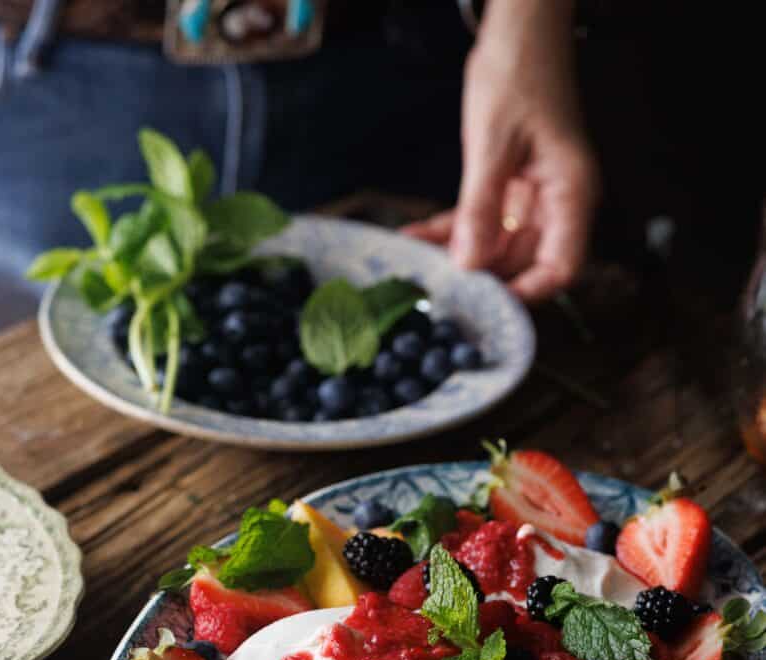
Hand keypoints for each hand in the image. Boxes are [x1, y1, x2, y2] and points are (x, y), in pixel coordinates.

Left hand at [404, 0, 598, 301]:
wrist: (519, 26)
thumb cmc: (517, 72)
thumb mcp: (491, 145)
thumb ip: (480, 209)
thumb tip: (468, 266)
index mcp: (571, 194)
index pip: (561, 267)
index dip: (528, 293)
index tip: (485, 304)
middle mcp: (558, 202)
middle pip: (525, 263)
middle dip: (483, 278)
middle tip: (437, 290)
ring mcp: (534, 196)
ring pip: (498, 246)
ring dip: (460, 256)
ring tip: (417, 265)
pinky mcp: (511, 186)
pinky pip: (483, 220)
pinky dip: (452, 229)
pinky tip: (416, 236)